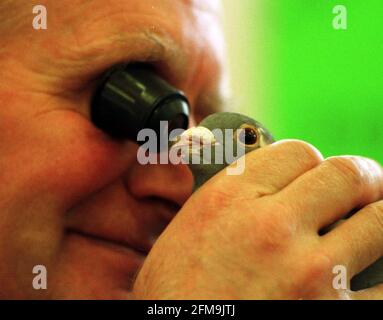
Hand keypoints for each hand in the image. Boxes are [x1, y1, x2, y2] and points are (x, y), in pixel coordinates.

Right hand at [133, 140, 382, 298]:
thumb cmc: (173, 293)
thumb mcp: (189, 228)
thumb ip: (233, 196)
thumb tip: (269, 181)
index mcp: (231, 198)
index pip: (297, 151)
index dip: (312, 160)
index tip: (314, 174)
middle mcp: (272, 227)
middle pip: (344, 174)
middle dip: (361, 176)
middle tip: (364, 186)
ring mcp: (309, 273)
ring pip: (378, 220)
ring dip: (376, 219)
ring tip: (368, 225)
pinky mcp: (332, 314)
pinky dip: (378, 276)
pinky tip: (363, 275)